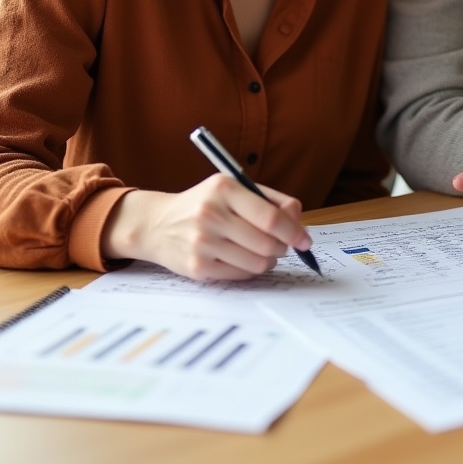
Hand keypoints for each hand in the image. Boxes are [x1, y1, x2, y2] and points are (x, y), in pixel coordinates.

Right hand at [100, 174, 312, 280]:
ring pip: (256, 263)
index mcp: (224, 188)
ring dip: (269, 260)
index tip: (305, 240)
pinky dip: (251, 269)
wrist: (157, 224)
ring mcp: (202, 243)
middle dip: (283, 247)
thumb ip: (270, 200)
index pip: (270, 217)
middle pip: (267, 243)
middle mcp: (211, 214)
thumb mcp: (234, 188)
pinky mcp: (197, 267)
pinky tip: (245, 258)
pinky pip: (240, 275)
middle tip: (283, 245)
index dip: (294, 232)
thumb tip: (298, 218)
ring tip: (265, 252)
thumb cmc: (205, 203)